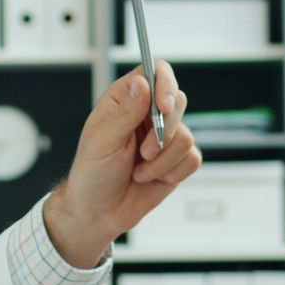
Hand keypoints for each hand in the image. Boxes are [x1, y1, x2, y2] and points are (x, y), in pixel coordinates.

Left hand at [43, 60, 200, 266]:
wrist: (100, 212)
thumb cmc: (92, 174)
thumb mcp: (102, 141)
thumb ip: (126, 112)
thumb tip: (142, 83)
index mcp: (125, 100)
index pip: (155, 72)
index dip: (165, 84)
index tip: (164, 106)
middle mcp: (147, 114)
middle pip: (177, 102)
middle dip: (163, 133)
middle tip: (143, 152)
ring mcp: (164, 136)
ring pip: (186, 136)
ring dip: (162, 161)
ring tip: (140, 171)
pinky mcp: (176, 159)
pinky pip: (192, 158)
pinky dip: (172, 173)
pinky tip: (151, 178)